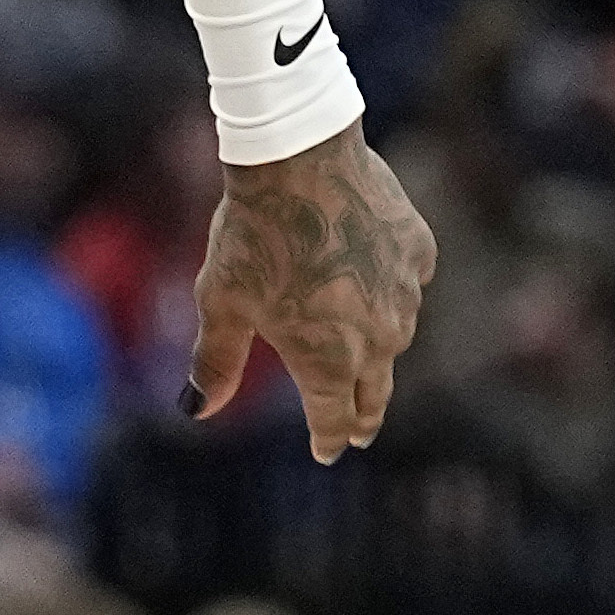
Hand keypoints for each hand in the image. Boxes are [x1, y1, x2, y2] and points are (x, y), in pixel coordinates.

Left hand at [188, 127, 434, 457]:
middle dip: (364, 416)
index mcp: (327, 362)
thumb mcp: (222, 303)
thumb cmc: (252, 236)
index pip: (333, 420)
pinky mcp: (418, 251)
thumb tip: (196, 412)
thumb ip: (215, 363)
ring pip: (396, 337)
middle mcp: (377, 338)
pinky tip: (377, 281)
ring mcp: (405, 295)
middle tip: (362, 431)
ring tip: (369, 358)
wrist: (301, 161)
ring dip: (380, 353)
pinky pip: (409, 283)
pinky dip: (393, 289)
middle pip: (375, 392)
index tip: (327, 452)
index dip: (329, 440)